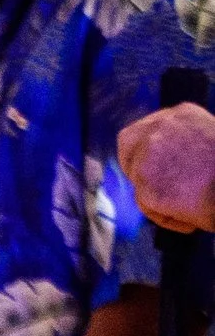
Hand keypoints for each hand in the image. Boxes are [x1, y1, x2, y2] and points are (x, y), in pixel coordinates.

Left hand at [120, 103, 214, 233]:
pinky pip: (148, 207)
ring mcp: (150, 154)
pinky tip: (191, 221)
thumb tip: (170, 166)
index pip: (147, 129)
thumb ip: (185, 148)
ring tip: (192, 209)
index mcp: (182, 114)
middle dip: (136, 168)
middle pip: (128, 145)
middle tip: (153, 189)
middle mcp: (161, 127)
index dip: (145, 150)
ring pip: (140, 182)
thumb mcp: (209, 144)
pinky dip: (168, 218)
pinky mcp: (146, 184)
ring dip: (161, 199)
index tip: (153, 166)